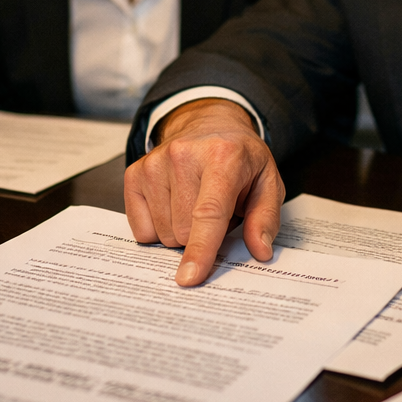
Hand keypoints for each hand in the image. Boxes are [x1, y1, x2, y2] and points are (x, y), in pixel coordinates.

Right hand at [124, 98, 284, 286]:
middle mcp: (182, 155)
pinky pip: (142, 229)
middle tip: (216, 211)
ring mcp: (153, 163)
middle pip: (183, 231)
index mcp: (222, 157)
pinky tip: (173, 204)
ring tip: (195, 203)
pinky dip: (159, 227)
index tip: (190, 277)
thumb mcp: (267, 181)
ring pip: (162, 233)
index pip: (208, 212)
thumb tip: (259, 251)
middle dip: (202, 236)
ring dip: (181, 231)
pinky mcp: (134, 173)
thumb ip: (266, 218)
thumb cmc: (239, 158)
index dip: (200, 248)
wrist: (208, 124)